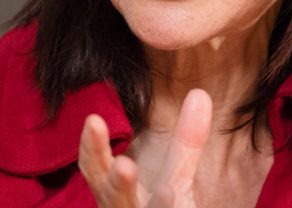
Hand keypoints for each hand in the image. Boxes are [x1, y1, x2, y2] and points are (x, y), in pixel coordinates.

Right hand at [79, 89, 211, 207]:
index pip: (96, 171)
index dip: (91, 149)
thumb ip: (187, 142)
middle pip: (111, 200)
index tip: (94, 120)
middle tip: (122, 163)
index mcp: (119, 198)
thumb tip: (200, 94)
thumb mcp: (175, 181)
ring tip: (145, 178)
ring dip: (139, 199)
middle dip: (112, 182)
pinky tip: (169, 193)